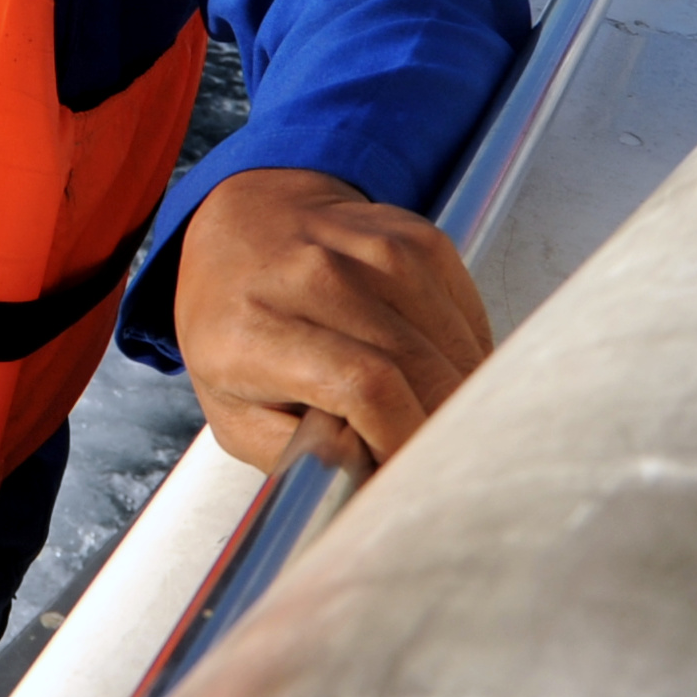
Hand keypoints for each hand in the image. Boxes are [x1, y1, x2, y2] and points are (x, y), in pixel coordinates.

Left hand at [172, 168, 493, 474]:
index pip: (367, 387)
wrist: (242, 226)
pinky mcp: (414, 237)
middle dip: (435, 428)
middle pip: (421, 369)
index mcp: (256, 327)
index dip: (402, 441)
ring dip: (454, 393)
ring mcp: (371, 248)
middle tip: (419, 453)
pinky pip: (465, 317)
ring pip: (453, 346)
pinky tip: (429, 365)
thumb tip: (364, 464)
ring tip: (420, 410)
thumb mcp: (231, 413)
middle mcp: (315, 276)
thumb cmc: (232, 329)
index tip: (402, 471)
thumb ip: (294, 453)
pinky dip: (461, 356)